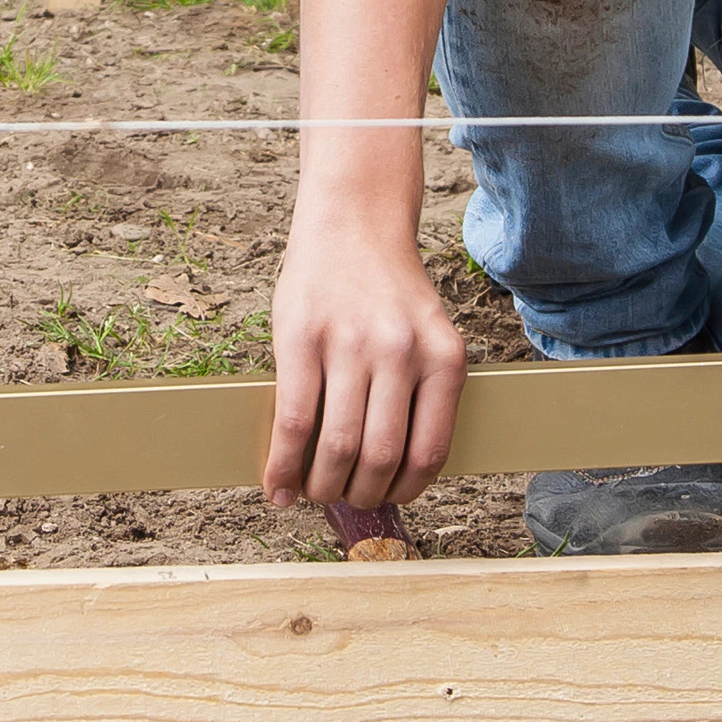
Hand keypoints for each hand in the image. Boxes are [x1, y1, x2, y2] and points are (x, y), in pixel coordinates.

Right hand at [265, 219, 468, 508]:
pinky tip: (277, 485)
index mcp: (444, 358)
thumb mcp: (427, 337)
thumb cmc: (388, 292)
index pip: (428, 452)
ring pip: (337, 447)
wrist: (355, 222)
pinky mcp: (302, 338)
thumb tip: (391, 472)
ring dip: (321, 487)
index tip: (387, 500)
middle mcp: (402, 353)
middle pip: (380, 458)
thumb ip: (419, 392)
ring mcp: (351, 344)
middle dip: (360, 495)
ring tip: (311, 492)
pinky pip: (293, 421)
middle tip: (343, 498)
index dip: (405, 490)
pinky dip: (283, 466)